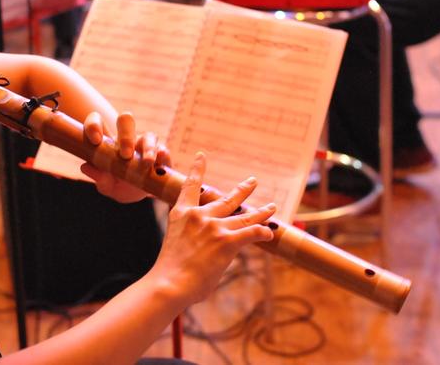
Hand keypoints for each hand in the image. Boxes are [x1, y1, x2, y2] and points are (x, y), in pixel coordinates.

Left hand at [80, 111, 170, 202]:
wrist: (136, 193)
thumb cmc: (116, 184)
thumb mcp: (107, 186)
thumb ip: (99, 178)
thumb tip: (86, 167)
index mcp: (107, 142)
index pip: (97, 122)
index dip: (94, 125)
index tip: (95, 140)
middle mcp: (126, 138)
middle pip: (126, 121)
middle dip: (125, 135)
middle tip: (125, 155)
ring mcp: (144, 144)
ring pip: (149, 135)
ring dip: (148, 148)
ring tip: (148, 163)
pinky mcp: (161, 154)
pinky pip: (163, 150)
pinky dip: (163, 155)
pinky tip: (161, 160)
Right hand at [147, 152, 275, 305]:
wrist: (169, 283)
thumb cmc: (168, 270)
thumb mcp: (175, 241)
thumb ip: (191, 236)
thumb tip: (206, 244)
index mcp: (182, 213)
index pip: (190, 186)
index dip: (197, 169)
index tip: (201, 155)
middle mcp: (199, 216)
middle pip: (227, 199)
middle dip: (243, 190)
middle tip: (253, 181)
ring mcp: (214, 227)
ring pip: (245, 217)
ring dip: (261, 212)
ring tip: (272, 206)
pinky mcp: (227, 242)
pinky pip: (252, 233)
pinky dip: (262, 232)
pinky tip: (270, 233)